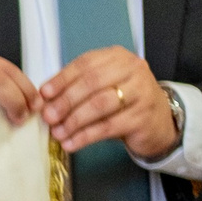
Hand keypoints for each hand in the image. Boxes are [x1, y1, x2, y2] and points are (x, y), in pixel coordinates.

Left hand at [0, 50, 38, 122]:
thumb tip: (19, 120)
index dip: (13, 100)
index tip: (19, 118)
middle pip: (6, 71)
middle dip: (24, 93)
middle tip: (33, 112)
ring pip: (10, 69)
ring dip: (25, 88)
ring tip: (33, 107)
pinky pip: (7, 70)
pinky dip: (19, 85)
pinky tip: (26, 99)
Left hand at [40, 45, 178, 160]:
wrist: (157, 121)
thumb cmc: (122, 101)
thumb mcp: (102, 86)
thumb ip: (76, 86)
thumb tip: (44, 98)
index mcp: (117, 57)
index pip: (85, 64)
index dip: (62, 79)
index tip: (43, 94)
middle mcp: (133, 70)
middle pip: (92, 83)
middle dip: (66, 101)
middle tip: (48, 116)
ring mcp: (142, 92)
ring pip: (100, 105)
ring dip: (74, 120)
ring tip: (57, 133)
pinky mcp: (143, 116)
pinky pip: (109, 126)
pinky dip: (86, 136)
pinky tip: (71, 143)